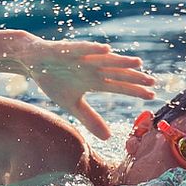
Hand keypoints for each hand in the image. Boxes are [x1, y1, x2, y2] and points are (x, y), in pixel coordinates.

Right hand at [21, 38, 155, 139]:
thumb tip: (108, 137)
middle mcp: (92, 68)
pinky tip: (106, 49)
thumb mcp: (72, 104)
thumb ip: (90, 118)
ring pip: (104, 59)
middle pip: (117, 73)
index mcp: (94, 81)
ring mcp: (82, 57)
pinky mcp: (67, 49)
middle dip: (134, 77)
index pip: (118, 86)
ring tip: (138, 63)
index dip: (134, 90)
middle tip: (153, 82)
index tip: (151, 96)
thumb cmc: (54, 80)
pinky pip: (82, 49)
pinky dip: (93, 49)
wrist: (32, 62)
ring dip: (120, 61)